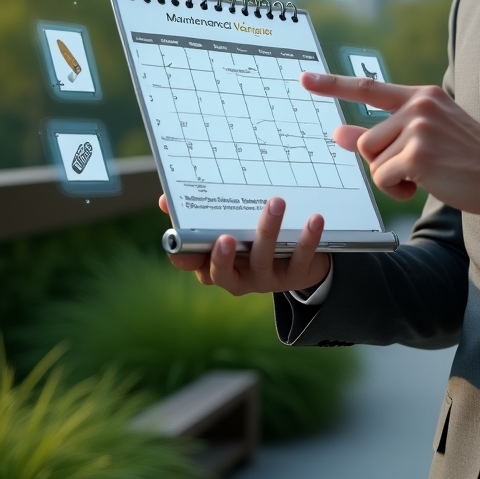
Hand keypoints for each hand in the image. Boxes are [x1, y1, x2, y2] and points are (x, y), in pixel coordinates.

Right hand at [157, 193, 330, 293]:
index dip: (182, 255)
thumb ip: (201, 212)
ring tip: (275, 203)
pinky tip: (314, 219)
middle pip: (223, 272)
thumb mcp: (228, 224)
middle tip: (225, 237)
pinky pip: (300, 258)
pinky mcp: (295, 275)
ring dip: (268, 231)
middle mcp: (236, 276)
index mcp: (213, 263)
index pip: (189, 263)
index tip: (178, 238)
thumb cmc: (253, 238)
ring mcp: (265, 278)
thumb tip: (166, 200)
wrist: (299, 261)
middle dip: (222, 256)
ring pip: (262, 260)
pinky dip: (307, 239)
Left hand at [300, 73, 479, 226]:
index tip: (305, 80)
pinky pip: (383, 178)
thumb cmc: (469, 160)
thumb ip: (382, 133)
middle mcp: (418, 105)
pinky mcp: (418, 154)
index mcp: (422, 96)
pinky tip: (427, 185)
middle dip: (382, 163)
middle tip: (417, 170)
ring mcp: (418, 128)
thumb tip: (338, 132)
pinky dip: (398, 190)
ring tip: (426, 176)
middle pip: (366, 140)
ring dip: (391, 177)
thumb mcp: (426, 139)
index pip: (368, 87)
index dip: (332, 85)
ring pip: (372, 160)